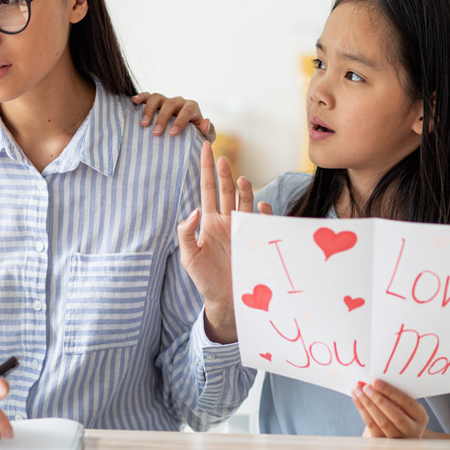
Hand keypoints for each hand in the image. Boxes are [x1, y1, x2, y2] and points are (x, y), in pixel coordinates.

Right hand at [132, 92, 214, 141]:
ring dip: (149, 109)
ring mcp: (166, 101)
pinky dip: (141, 97)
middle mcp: (179, 102)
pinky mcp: (155, 103)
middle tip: (155, 133)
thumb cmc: (195, 138)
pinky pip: (147, 96)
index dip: (180, 120)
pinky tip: (133, 101)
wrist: (184, 136)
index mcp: (192, 108)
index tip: (172, 133)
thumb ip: (208, 131)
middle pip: (170, 104)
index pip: (187, 110)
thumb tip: (206, 121)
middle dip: (162, 118)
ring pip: (157, 97)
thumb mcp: (205, 138)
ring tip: (143, 124)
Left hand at [176, 142, 270, 343]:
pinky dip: (262, 211)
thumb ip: (186, 234)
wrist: (227, 300)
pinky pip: (262, 221)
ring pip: (245, 201)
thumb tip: (193, 212)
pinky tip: (259, 205)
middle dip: (224, 173)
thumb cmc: (205, 280)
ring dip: (244, 189)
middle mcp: (227, 222)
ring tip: (240, 179)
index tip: (205, 148)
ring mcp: (243, 230)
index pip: (207, 189)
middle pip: (227, 190)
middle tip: (221, 158)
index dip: (206, 169)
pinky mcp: (256, 241)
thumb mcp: (189, 258)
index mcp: (210, 223)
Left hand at [352, 379, 428, 438]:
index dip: (391, 392)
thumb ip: (392, 395)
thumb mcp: (402, 404)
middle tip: (365, 387)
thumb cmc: (398, 412)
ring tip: (357, 391)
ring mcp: (399, 439)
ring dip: (367, 404)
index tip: (376, 382)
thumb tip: (373, 383)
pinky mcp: (384, 443)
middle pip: (395, 415)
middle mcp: (412, 430)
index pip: (407, 403)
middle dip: (378, 400)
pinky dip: (362, 411)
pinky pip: (372, 427)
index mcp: (420, 417)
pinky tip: (357, 400)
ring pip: (382, 422)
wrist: (395, 432)